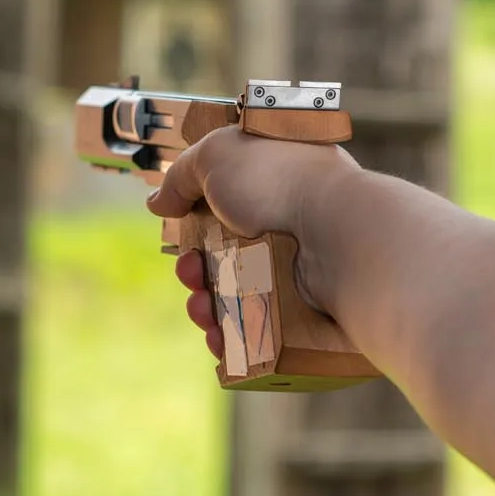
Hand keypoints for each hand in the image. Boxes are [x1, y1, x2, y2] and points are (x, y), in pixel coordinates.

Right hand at [146, 125, 359, 353]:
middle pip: (225, 257)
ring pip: (239, 298)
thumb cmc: (280, 181)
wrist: (337, 230)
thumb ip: (180, 177)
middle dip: (194, 271)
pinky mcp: (307, 309)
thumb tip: (157, 203)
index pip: (225, 206)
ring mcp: (300, 268)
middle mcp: (288, 223)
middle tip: (191, 275)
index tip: (181, 229)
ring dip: (207, 308)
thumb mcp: (217, 156)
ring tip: (204, 311)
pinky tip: (219, 339)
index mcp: (272, 183)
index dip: (195, 223)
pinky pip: (262, 329)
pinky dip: (234, 337)